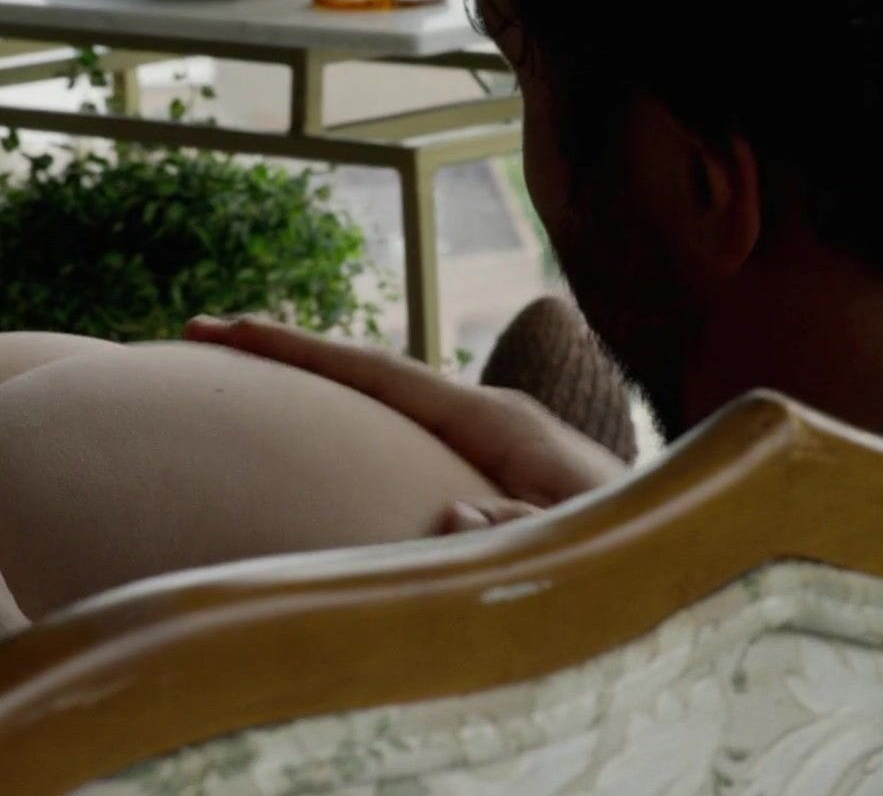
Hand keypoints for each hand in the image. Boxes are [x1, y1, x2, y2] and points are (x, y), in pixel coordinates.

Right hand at [184, 316, 627, 525]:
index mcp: (499, 422)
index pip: (377, 372)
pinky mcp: (492, 471)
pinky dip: (350, 426)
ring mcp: (488, 441)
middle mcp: (487, 417)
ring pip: (381, 406)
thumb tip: (454, 510)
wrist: (684, 553)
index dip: (294, 352)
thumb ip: (526, 531)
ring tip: (236, 381)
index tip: (219, 329)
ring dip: (314, 392)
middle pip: (366, 373)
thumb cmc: (630, 552)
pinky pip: (401, 439)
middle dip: (287, 355)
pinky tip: (316, 444)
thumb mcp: (579, 546)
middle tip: (198, 335)